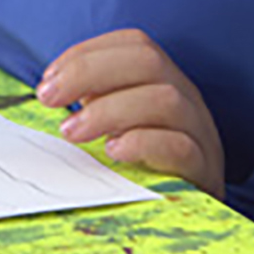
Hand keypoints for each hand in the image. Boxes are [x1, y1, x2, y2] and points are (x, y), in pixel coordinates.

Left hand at [37, 27, 224, 196]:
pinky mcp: (204, 171)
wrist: (196, 210)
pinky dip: (141, 143)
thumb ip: (96, 102)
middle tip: (48, 100)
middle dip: (88, 72)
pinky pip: (180, 146)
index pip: (134, 44)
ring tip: (72, 132)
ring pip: (165, 99)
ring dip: (108, 110)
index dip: (86, 53)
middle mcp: (189, 98)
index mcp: (166, 80)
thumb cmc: (146, 162)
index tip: (48, 79)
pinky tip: (112, 152)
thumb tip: (52, 91)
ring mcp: (202, 133)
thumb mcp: (119, 124)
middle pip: (148, 61)